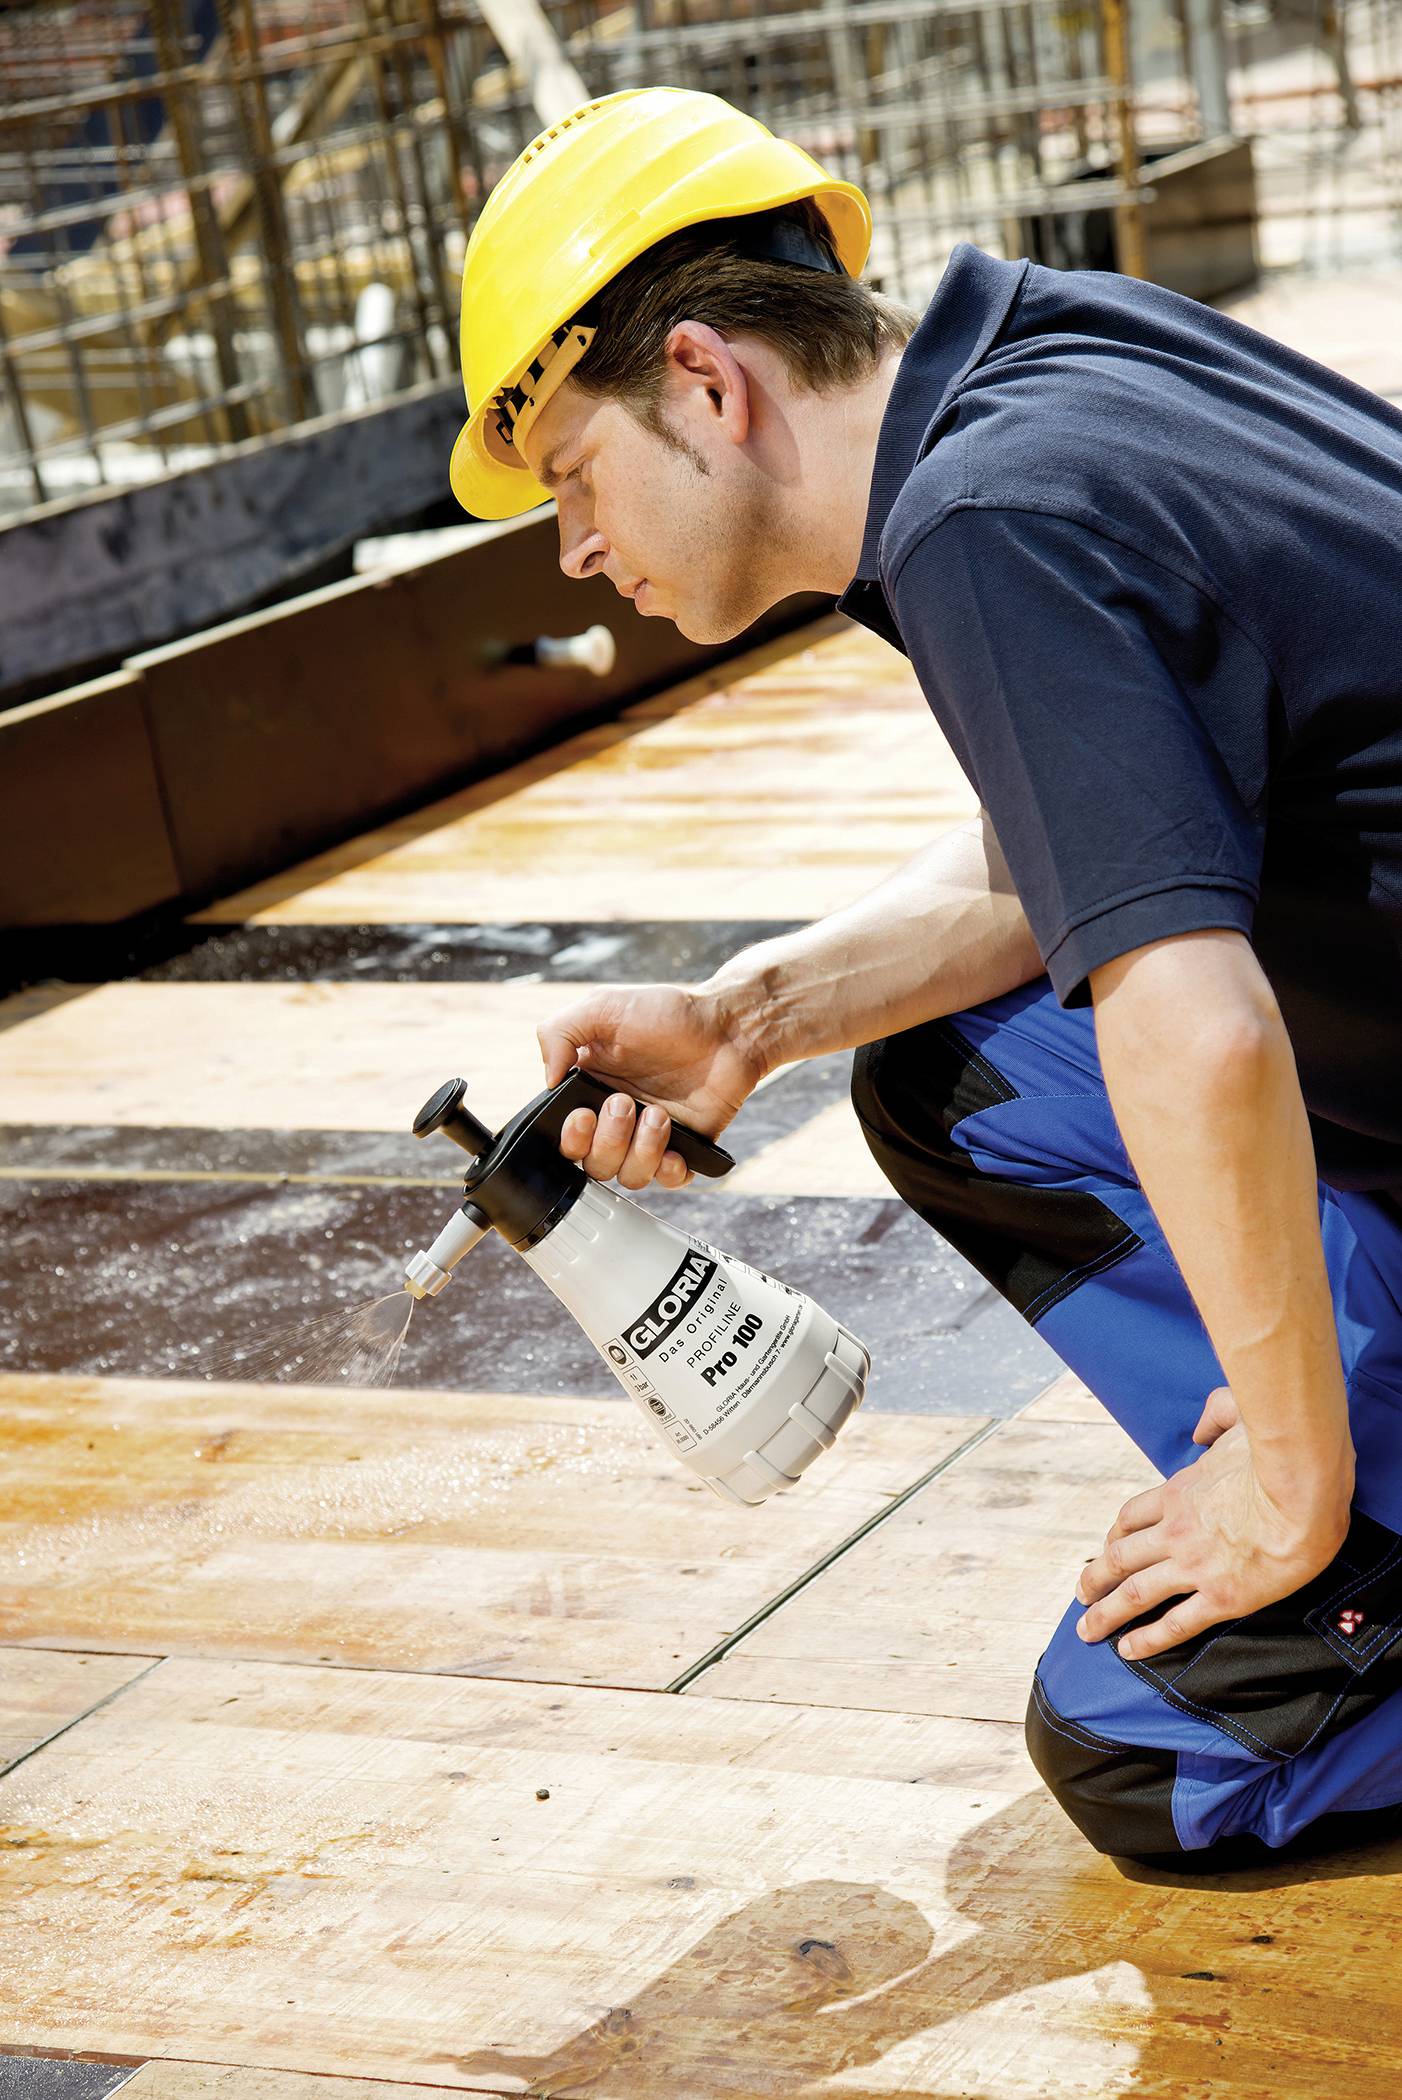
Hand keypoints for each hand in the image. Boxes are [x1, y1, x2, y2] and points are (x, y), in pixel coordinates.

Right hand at [536, 980, 767, 1190]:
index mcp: (590, 1090)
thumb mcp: (601, 1007)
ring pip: (629, 1176)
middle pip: (594, 1164)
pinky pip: (668, 1180)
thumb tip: (547, 1080)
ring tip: (659, 1114)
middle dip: (607, 1140)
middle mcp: (618, 1118)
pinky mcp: (686, 1146)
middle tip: (625, 1103)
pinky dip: (667, 1171)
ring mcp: (651, 1135)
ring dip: (640, 1150)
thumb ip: (558, 1033)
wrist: (727, 1025)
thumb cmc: (667, 1013)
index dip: (570, 1137)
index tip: (584, 1114)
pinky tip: (674, 1146)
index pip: (565, 1137)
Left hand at [1074, 1388, 1353, 1661]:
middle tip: (1080, 1595)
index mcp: (1177, 1493)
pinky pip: (1176, 1623)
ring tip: (1088, 1631)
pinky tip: (1129, 1650)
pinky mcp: (1221, 1596)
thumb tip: (1199, 1429)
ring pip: (1135, 1593)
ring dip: (1106, 1614)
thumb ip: (1212, 1416)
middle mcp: (1175, 1532)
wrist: (1302, 1489)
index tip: (1106, 1549)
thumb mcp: (1236, 1415)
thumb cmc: (1274, 1449)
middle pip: (1120, 1558)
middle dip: (1095, 1578)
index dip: (1114, 1536)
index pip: (1131, 1518)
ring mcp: (1194, 1566)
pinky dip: (1148, 1639)